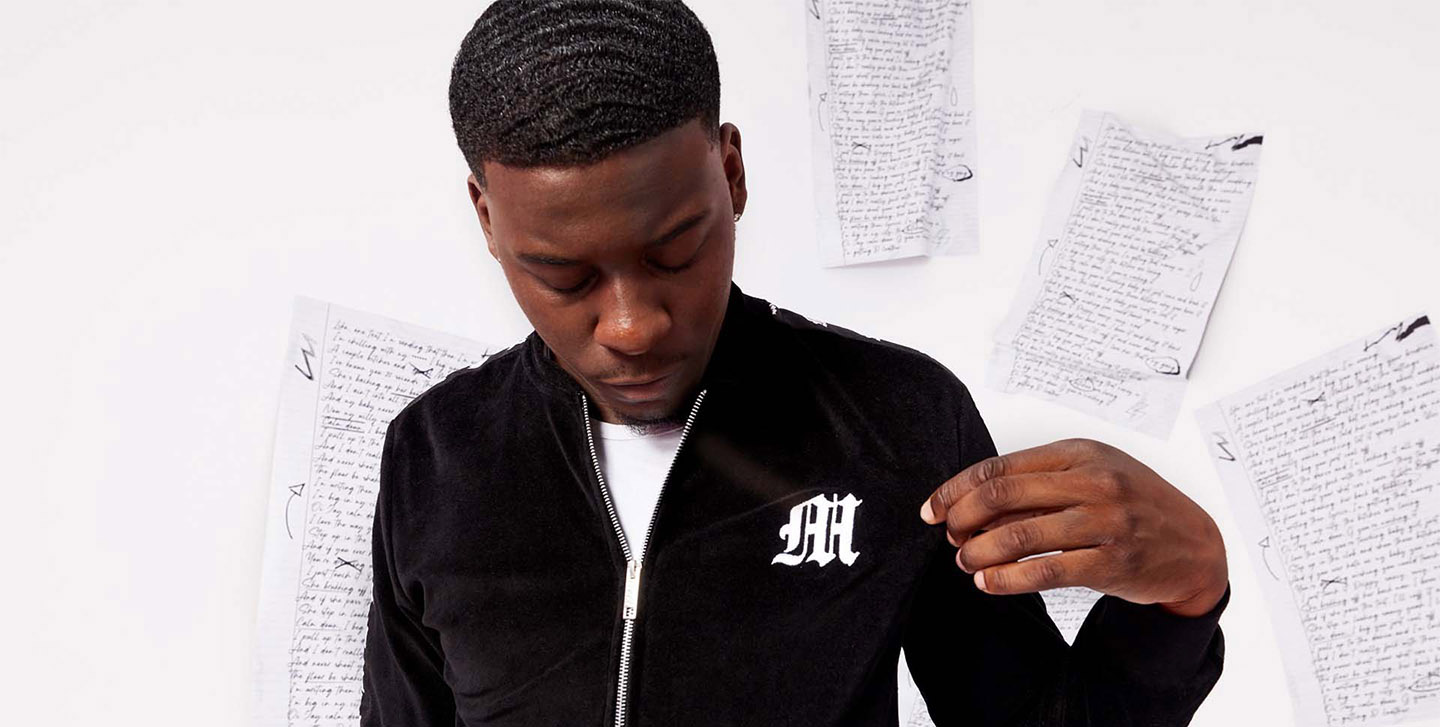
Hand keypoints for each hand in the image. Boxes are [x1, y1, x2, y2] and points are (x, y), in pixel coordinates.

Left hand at [919, 438, 1228, 616]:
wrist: (1196, 544)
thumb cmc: (1132, 505)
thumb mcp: (1092, 475)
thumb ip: (1040, 482)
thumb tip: (971, 502)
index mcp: (1079, 452)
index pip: (1000, 467)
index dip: (957, 489)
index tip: (932, 509)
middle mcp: (1093, 481)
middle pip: (1004, 495)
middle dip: (963, 518)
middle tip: (949, 536)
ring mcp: (1106, 521)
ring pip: (1021, 534)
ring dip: (980, 552)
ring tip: (964, 562)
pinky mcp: (1113, 562)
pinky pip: (1046, 570)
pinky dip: (1008, 578)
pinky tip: (987, 583)